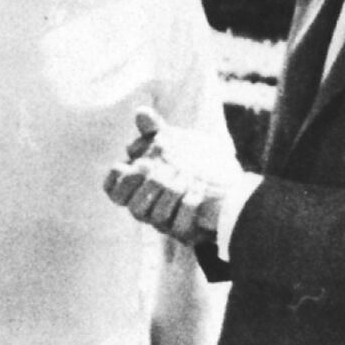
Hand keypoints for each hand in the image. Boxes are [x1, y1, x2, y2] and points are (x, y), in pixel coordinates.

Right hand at [103, 109, 235, 245]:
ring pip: (155, 217)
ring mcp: (168, 223)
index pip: (114, 191)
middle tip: (156, 166)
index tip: (128, 164)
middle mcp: (149, 209)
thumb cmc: (195, 164)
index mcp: (140, 188)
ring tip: (186, 174)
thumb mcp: (175, 143)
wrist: (230, 189)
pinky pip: (181, 227)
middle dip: (145, 186)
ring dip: (169, 193)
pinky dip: (189, 206)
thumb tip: (141, 112)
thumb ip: (155, 130)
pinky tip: (199, 187)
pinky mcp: (188, 232)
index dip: (116, 180)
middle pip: (133, 207)